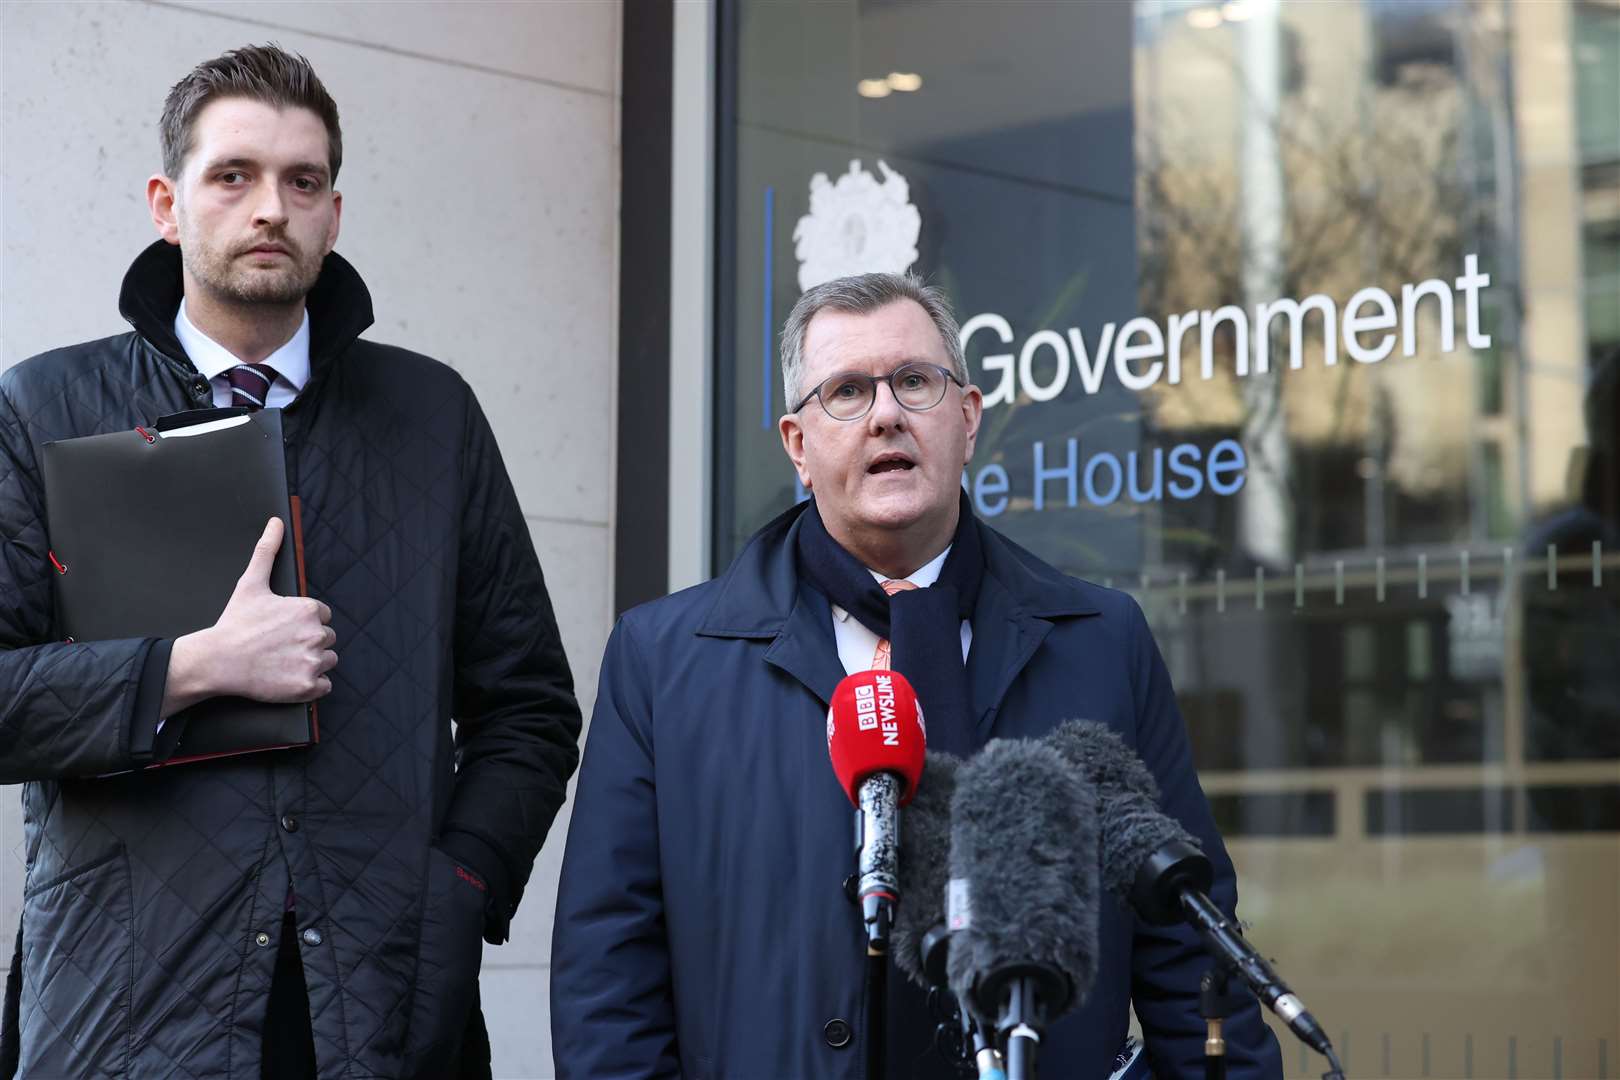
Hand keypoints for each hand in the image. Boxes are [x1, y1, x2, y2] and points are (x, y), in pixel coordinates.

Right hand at [164, 517, 335, 714]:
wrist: (217, 661)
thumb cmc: (235, 623)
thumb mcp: (251, 583)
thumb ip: (267, 551)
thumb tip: (276, 522)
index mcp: (310, 610)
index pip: (322, 617)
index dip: (302, 623)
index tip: (281, 628)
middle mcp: (316, 635)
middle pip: (326, 639)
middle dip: (307, 642)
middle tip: (279, 646)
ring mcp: (313, 662)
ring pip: (327, 661)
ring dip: (311, 663)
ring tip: (282, 661)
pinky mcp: (308, 686)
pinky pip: (324, 686)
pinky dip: (310, 684)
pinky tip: (287, 677)